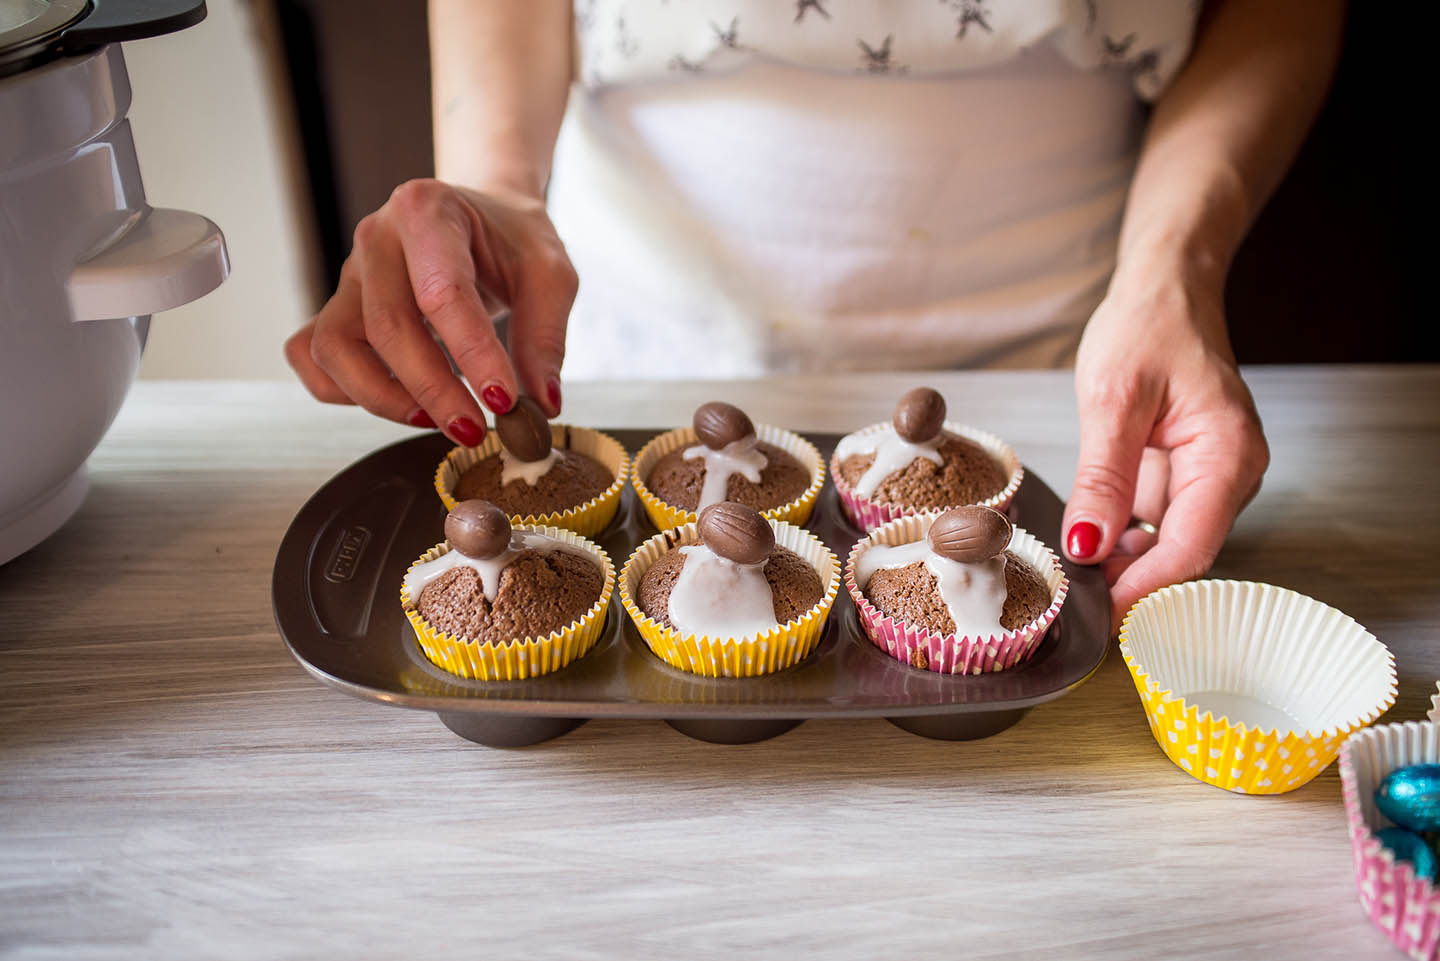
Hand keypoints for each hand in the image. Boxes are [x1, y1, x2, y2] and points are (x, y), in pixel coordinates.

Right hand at [285, 179, 576, 444]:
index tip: (503, 401)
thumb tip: (541, 404)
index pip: (443, 292)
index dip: (473, 354)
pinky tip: (397, 402)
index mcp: (428, 211)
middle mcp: (376, 238)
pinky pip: (311, 354)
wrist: (483, 218)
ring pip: (335, 347)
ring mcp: (348, 273)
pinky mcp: (337, 306)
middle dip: (433, 390)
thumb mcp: (550, 274)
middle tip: (475, 428)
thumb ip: (545, 337)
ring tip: (435, 420)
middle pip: (386, 327)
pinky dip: (343, 390)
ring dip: (382, 397)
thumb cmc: (512, 240)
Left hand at [1062, 263, 1268, 632]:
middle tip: (1069, 596)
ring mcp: (1210, 476)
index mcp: (1228, 456)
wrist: (1166, 290)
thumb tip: (1087, 546)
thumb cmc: (1149, 326)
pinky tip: (1085, 533)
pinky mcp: (1187, 474)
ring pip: (1166, 541)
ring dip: (1120, 559)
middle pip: (1182, 553)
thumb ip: (1103, 479)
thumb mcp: (1112, 400)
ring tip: (1066, 567)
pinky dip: (1121, 532)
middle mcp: (1230, 474)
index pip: (1190, 549)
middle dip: (1128, 579)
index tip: (1097, 613)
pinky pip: (1156, 519)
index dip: (1142, 588)